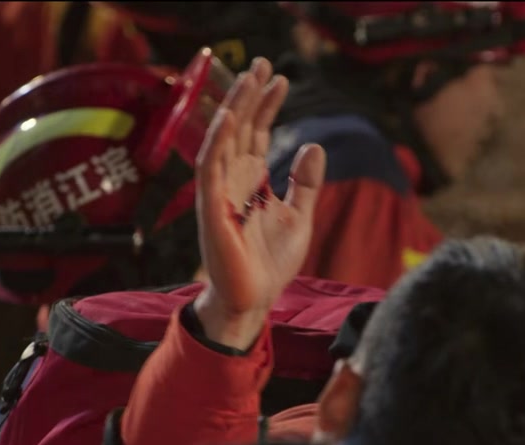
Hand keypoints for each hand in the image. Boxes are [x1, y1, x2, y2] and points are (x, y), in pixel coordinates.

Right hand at [192, 57, 325, 350]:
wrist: (254, 301)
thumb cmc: (270, 264)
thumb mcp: (299, 217)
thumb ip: (306, 183)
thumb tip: (314, 145)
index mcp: (252, 181)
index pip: (257, 133)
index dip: (267, 105)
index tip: (281, 77)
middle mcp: (233, 181)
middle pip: (240, 128)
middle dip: (250, 94)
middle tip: (263, 62)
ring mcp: (220, 193)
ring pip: (223, 140)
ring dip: (235, 108)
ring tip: (249, 79)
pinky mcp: (212, 210)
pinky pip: (210, 169)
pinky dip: (217, 142)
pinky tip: (229, 118)